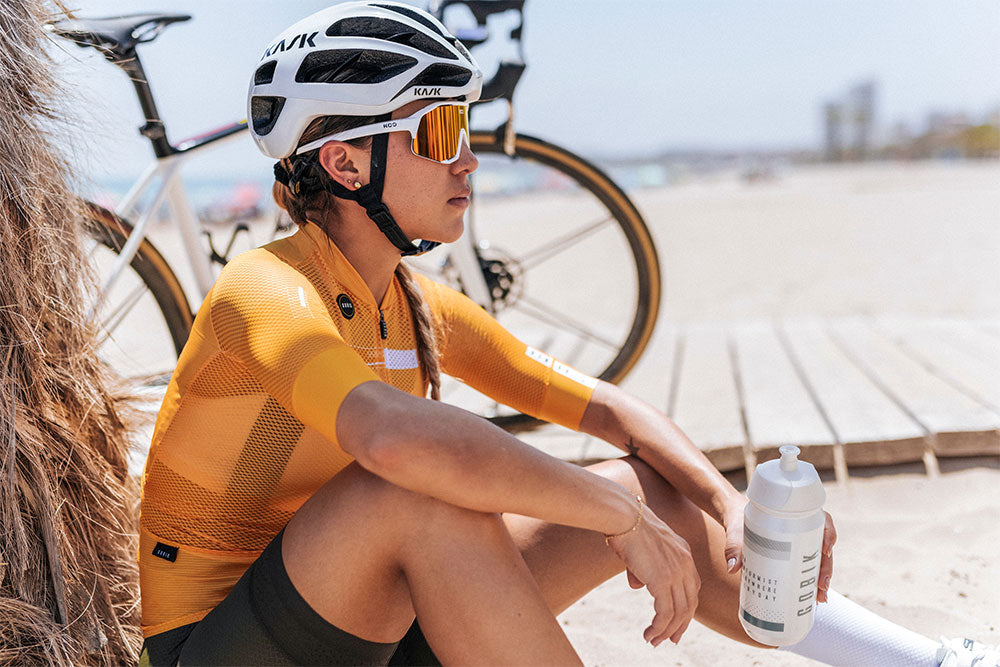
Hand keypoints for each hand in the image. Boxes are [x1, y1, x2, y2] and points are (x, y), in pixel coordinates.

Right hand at [607, 507, 700, 646]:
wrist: (623, 516)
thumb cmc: (627, 526)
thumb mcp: (642, 548)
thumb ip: (645, 567)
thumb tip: (639, 584)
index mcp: (683, 553)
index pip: (692, 588)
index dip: (686, 608)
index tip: (676, 622)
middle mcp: (685, 564)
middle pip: (690, 603)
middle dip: (680, 625)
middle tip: (670, 640)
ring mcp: (676, 573)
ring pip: (679, 613)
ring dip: (667, 631)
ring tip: (654, 641)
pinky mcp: (662, 581)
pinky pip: (665, 613)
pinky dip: (659, 628)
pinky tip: (649, 634)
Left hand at [720, 499, 837, 602]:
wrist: (732, 517)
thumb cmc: (737, 519)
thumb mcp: (736, 530)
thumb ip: (734, 546)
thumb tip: (732, 568)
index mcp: (794, 515)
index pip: (822, 520)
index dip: (829, 534)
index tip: (826, 551)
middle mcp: (800, 528)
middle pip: (822, 545)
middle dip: (826, 568)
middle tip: (822, 587)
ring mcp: (797, 542)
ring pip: (818, 558)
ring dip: (822, 578)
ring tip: (820, 598)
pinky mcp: (791, 554)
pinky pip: (806, 565)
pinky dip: (810, 581)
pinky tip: (812, 597)